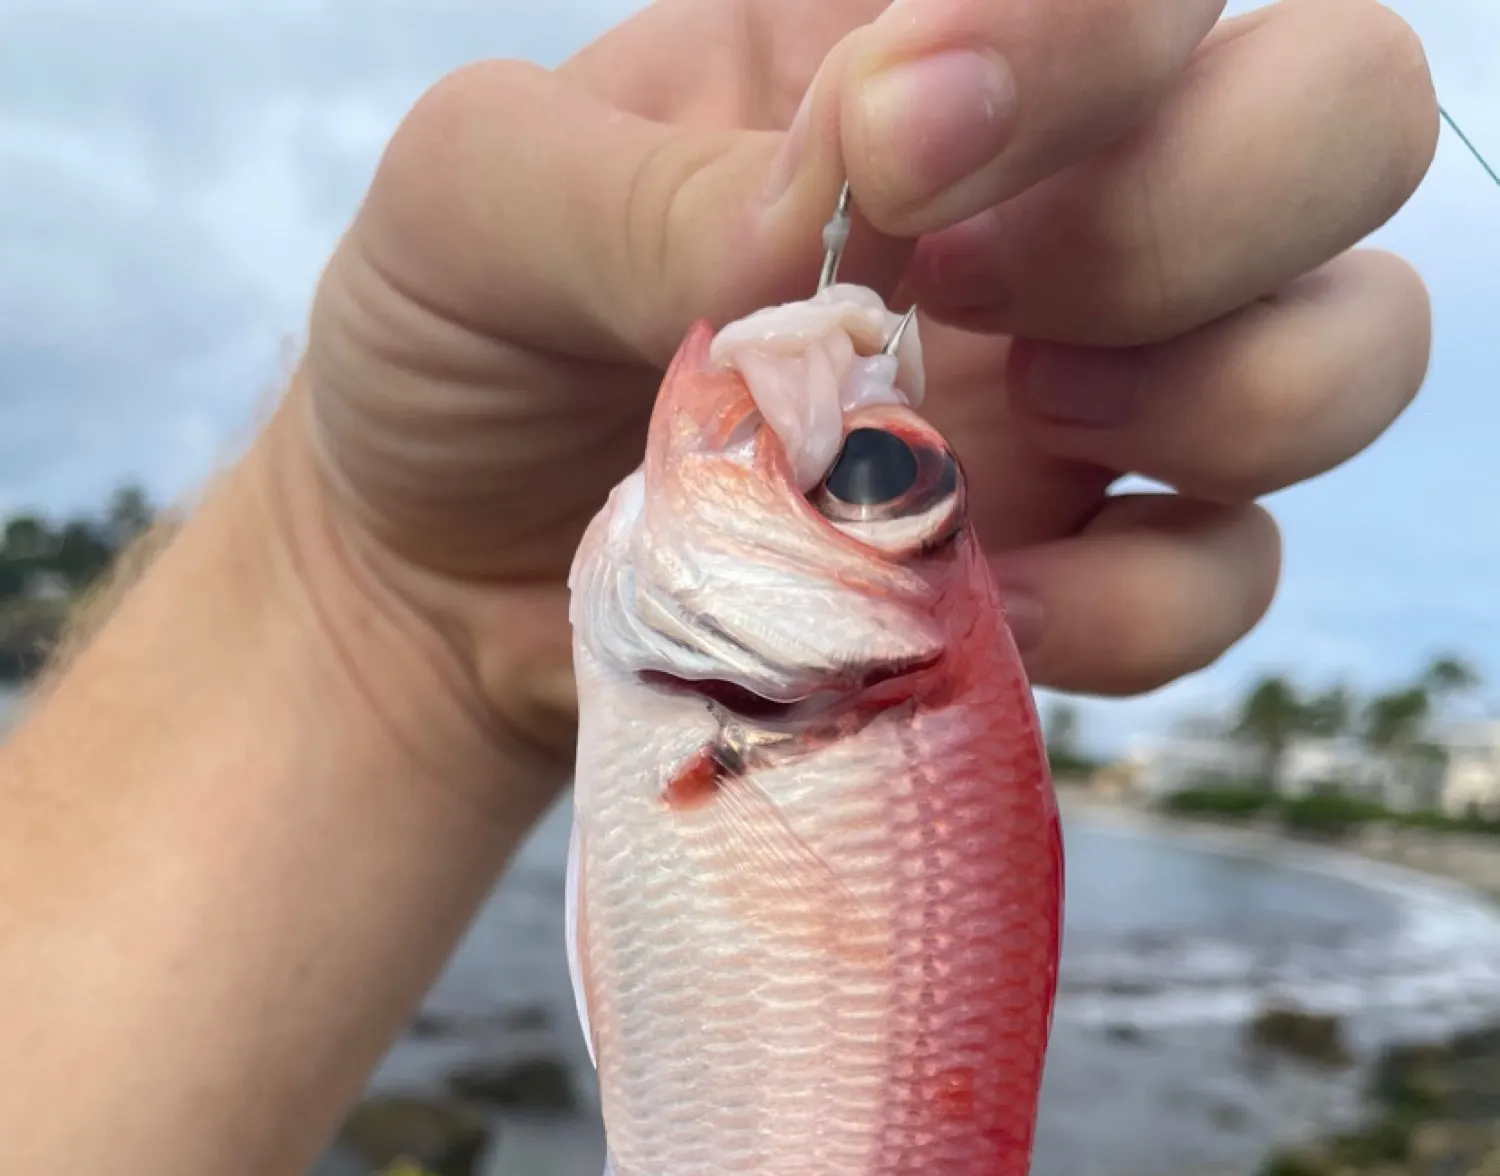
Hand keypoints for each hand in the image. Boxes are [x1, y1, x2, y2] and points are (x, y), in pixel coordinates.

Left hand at [294, 0, 1436, 766]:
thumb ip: (639, 181)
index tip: (894, 149)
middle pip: (1339, 115)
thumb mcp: (477, 208)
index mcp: (905, 52)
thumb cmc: (460, 347)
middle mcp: (1045, 202)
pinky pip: (1228, 572)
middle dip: (1203, 208)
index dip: (1082, 38)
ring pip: (1348, 346)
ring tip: (1010, 432)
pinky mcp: (1071, 567)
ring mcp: (1083, 392)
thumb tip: (823, 228)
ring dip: (1225, 394)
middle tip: (979, 295)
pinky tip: (982, 600)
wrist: (442, 569)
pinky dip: (1139, 601)